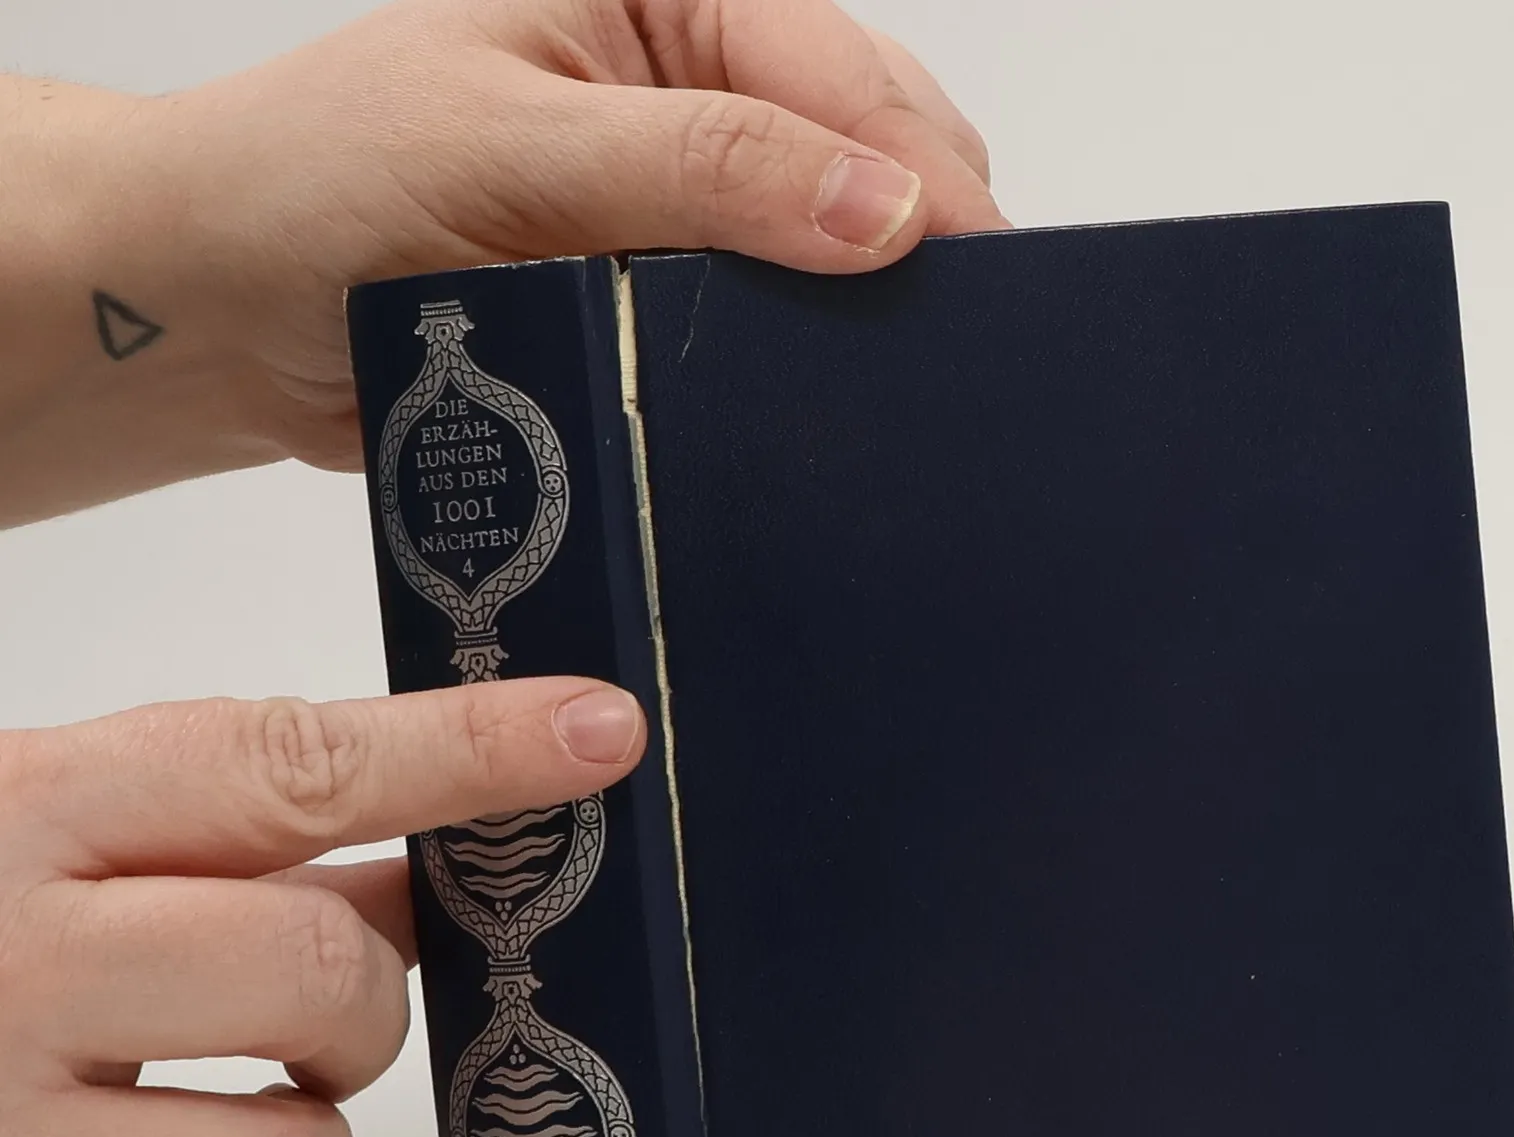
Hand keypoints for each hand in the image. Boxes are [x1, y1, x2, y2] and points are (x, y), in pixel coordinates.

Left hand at [0, 0, 1003, 518]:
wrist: (224, 307)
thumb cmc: (323, 182)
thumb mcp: (516, 150)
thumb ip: (706, 169)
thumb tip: (886, 212)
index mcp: (661, 2)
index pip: (839, 76)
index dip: (919, 175)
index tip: (983, 279)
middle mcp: (685, 92)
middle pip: (867, 155)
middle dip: (918, 236)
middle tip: (963, 343)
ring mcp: (681, 204)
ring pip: (835, 253)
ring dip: (872, 313)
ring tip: (919, 385)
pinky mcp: (662, 301)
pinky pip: (773, 333)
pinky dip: (811, 372)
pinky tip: (835, 413)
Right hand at [0, 677, 645, 1136]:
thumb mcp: (37, 830)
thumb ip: (231, 840)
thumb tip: (441, 866)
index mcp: (13, 823)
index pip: (285, 768)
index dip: (468, 747)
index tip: (602, 732)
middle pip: (317, 977)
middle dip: (358, 1001)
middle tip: (315, 1011)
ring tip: (253, 1117)